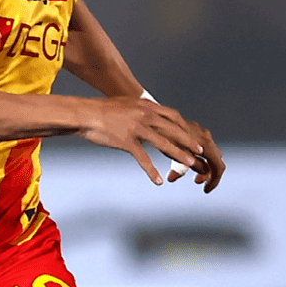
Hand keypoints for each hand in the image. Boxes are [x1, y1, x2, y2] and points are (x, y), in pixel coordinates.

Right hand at [79, 96, 225, 192]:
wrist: (85, 113)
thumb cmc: (103, 110)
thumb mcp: (127, 105)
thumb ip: (141, 110)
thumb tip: (151, 114)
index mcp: (146, 107)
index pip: (173, 117)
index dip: (185, 128)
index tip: (193, 136)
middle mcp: (145, 116)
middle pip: (173, 129)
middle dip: (188, 141)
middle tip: (200, 151)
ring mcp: (136, 128)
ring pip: (163, 143)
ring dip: (178, 155)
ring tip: (189, 164)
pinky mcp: (126, 141)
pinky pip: (142, 158)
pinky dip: (151, 171)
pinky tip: (158, 181)